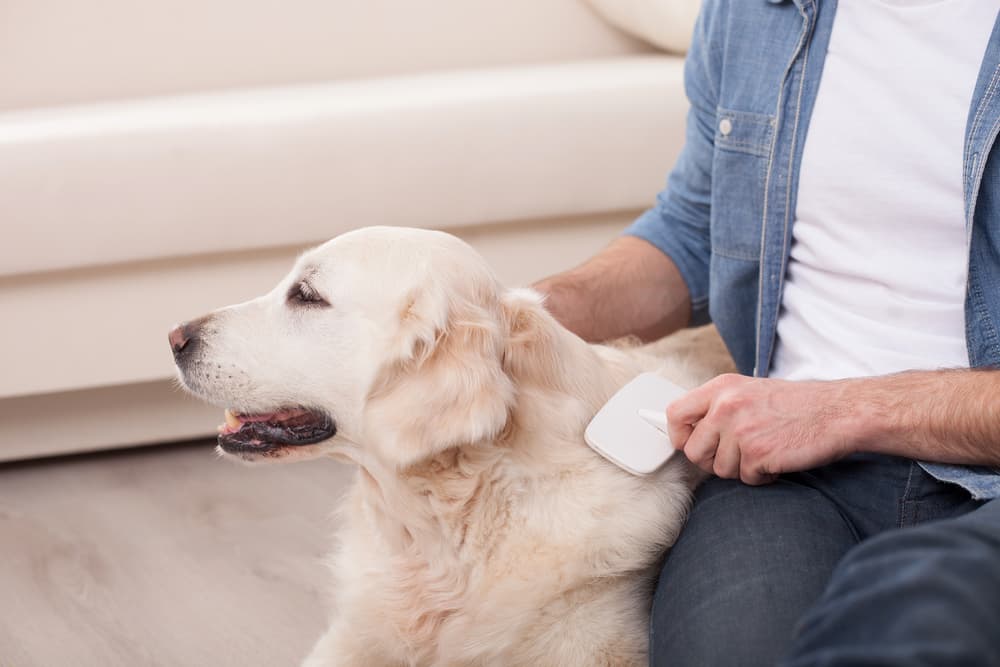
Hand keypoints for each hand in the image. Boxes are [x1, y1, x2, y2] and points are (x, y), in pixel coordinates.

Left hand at [666, 374, 859, 484]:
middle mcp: (726, 406)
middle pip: (693, 451)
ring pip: (719, 469)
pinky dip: (762, 476)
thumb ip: (719, 407)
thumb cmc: (797, 404)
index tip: (691, 443)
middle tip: (738, 454)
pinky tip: (778, 458)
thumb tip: (689, 431)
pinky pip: (746, 479)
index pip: (675, 414)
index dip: (679, 436)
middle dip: (712, 460)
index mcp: (721, 387)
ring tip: (765, 450)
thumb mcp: (749, 392)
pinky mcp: (757, 454)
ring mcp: (740, 430)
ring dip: (741, 468)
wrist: (839, 412)